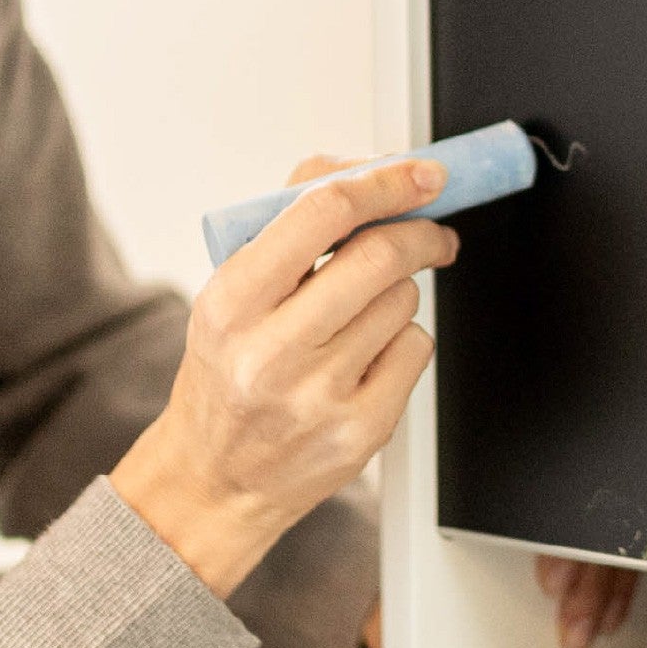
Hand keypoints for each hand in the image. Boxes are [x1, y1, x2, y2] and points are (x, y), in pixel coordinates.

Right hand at [113, 157, 455, 592]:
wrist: (214, 479)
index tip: (422, 174)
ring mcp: (320, 395)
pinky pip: (415, 349)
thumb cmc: (228, 372)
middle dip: (421, 232)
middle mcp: (271, 350)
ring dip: (400, 293)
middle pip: (380, 256)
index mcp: (231, 303)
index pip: (322, 212)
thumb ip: (289, 223)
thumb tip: (363, 168)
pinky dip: (404, 340)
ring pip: (404, 301)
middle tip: (432, 232)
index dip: (385, 182)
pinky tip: (368, 357)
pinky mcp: (361, 428)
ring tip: (362, 315)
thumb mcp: (231, 293)